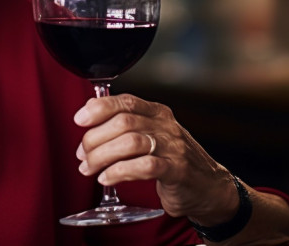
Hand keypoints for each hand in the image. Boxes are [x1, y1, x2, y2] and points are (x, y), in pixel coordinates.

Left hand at [73, 93, 238, 222]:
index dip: (99, 108)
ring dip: (102, 156)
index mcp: (157, 113)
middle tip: (82, 155)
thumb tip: (89, 111)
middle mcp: (166, 125)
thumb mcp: (151, 136)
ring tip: (89, 168)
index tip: (79, 119)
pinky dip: (119, 172)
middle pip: (123, 123)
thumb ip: (125, 124)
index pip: (125, 101)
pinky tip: (106, 178)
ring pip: (131, 142)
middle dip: (95, 139)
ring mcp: (173, 147)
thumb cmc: (173, 161)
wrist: (209, 188)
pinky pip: (144, 166)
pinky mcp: (177, 170)